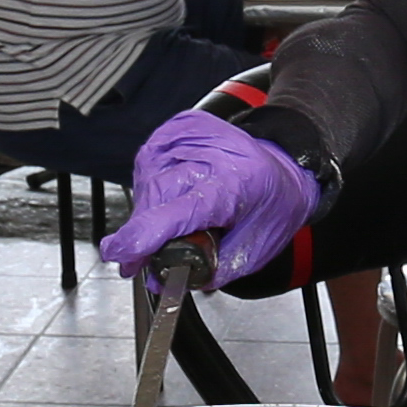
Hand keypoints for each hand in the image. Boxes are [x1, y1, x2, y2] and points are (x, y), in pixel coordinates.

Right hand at [112, 108, 322, 287]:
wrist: (285, 167)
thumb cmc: (271, 206)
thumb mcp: (251, 253)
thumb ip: (206, 271)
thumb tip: (159, 281)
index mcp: (234, 184)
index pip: (179, 211)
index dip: (145, 235)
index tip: (120, 254)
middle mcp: (209, 153)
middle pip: (157, 196)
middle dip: (143, 233)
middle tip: (144, 259)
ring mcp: (192, 134)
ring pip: (148, 180)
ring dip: (149, 210)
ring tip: (176, 218)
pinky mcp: (179, 125)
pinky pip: (149, 163)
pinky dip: (154, 187)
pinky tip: (174, 195)